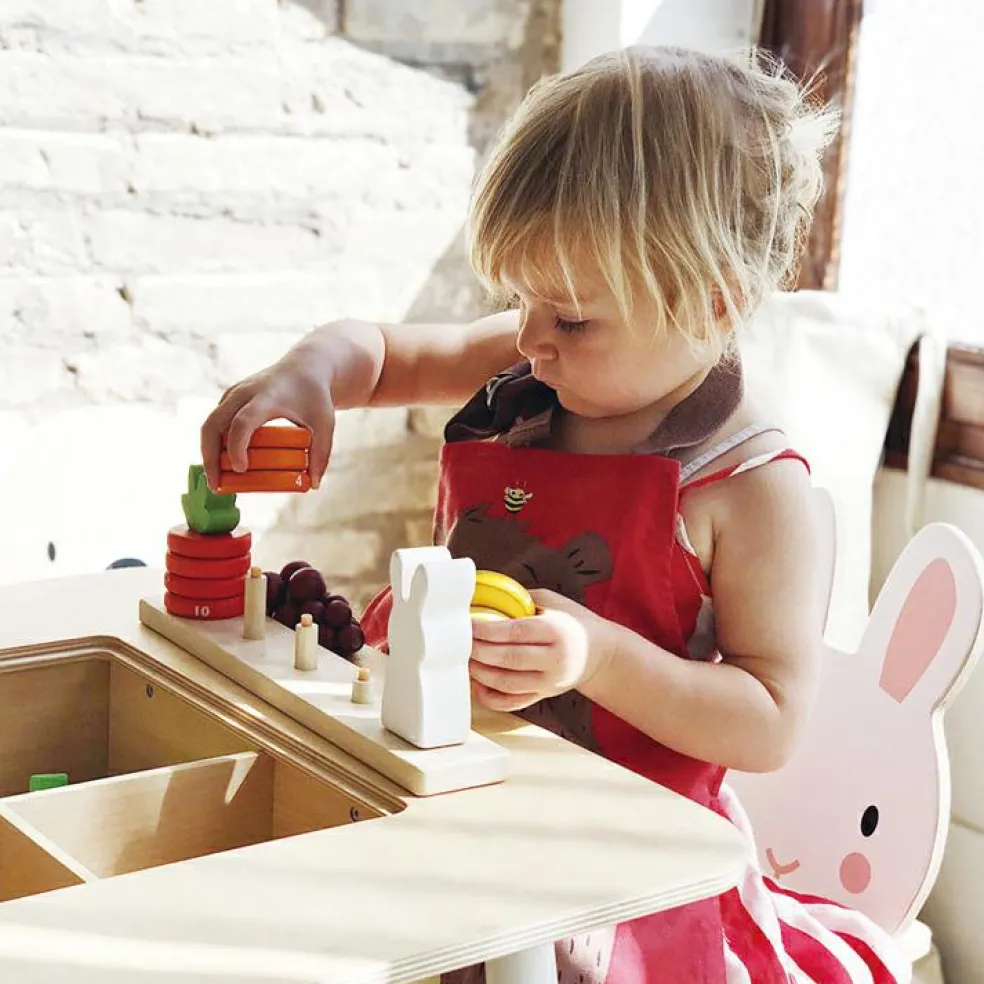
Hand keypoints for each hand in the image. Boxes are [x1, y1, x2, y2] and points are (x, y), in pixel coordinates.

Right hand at [200, 339, 336, 491]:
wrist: (305, 366)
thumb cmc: (315, 396)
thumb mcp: (325, 424)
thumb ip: (321, 454)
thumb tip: (314, 485)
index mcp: (267, 397)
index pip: (243, 422)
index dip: (237, 447)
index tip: (241, 470)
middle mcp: (244, 393)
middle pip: (214, 424)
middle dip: (210, 456)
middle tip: (217, 485)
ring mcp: (234, 393)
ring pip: (209, 424)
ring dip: (208, 453)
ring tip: (216, 481)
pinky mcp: (230, 397)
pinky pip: (215, 422)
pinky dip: (213, 444)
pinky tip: (222, 465)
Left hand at [469, 589, 618, 711]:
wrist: (600, 654)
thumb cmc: (573, 622)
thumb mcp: (554, 601)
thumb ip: (522, 599)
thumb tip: (486, 594)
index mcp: (557, 631)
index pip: (516, 632)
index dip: (488, 630)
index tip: (468, 624)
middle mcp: (554, 660)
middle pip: (509, 659)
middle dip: (479, 651)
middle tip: (460, 643)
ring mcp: (548, 682)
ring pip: (507, 684)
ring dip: (481, 673)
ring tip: (465, 660)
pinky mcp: (543, 696)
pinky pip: (512, 703)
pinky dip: (490, 697)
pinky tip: (477, 684)